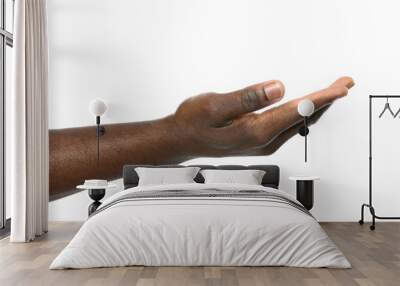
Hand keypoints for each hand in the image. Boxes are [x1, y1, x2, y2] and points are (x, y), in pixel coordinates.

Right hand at [173, 77, 353, 156]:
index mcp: (255, 131)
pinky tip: (305, 108)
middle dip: (325, 101)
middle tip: (343, 84)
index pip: (296, 111)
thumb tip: (277, 87)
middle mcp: (262, 141)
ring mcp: (261, 143)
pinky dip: (301, 113)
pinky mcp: (258, 140)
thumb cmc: (193, 123)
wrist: (181, 140)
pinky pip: (287, 126)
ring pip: (297, 123)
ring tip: (331, 93)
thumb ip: (247, 98)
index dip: (321, 98)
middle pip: (302, 118)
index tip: (340, 88)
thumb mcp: (215, 105)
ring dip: (315, 107)